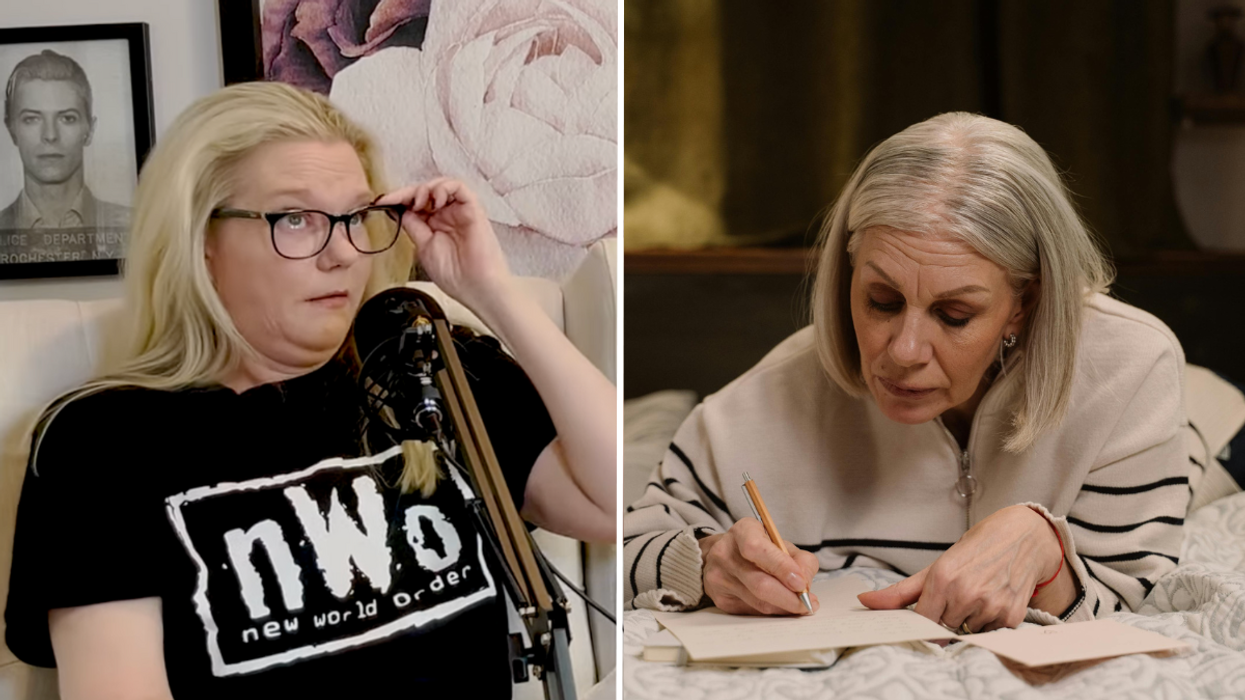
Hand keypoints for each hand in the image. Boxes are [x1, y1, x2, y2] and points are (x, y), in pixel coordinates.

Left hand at [375, 177, 511, 308]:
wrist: (475, 287)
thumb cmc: (455, 275)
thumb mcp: (423, 247)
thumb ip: (414, 226)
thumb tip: (402, 210)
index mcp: (436, 226)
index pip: (415, 205)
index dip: (398, 199)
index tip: (381, 202)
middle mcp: (448, 216)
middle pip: (426, 191)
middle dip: (408, 192)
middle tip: (395, 199)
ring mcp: (460, 211)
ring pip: (442, 185)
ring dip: (426, 188)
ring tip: (420, 203)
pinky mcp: (473, 209)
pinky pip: (459, 187)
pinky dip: (444, 187)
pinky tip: (435, 200)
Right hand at [699, 518, 820, 615]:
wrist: (723, 556)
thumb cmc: (758, 549)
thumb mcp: (781, 543)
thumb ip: (800, 560)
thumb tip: (805, 586)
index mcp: (742, 532)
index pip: (757, 549)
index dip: (781, 567)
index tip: (801, 583)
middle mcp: (725, 554)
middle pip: (759, 583)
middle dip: (788, 598)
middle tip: (807, 603)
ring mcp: (719, 578)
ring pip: (758, 602)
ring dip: (784, 608)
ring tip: (800, 607)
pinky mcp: (720, 599)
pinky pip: (753, 611)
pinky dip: (772, 612)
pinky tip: (781, 607)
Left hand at [857, 505, 1064, 632]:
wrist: (1023, 537)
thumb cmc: (977, 549)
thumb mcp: (937, 565)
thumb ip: (900, 591)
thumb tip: (865, 602)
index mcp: (943, 578)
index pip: (922, 621)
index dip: (923, 621)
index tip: (927, 615)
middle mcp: (966, 593)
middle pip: (944, 629)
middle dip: (947, 618)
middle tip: (959, 596)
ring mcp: (990, 606)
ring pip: (966, 632)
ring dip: (969, 621)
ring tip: (978, 595)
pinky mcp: (1011, 616)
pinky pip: (989, 633)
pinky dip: (989, 623)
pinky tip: (993, 600)